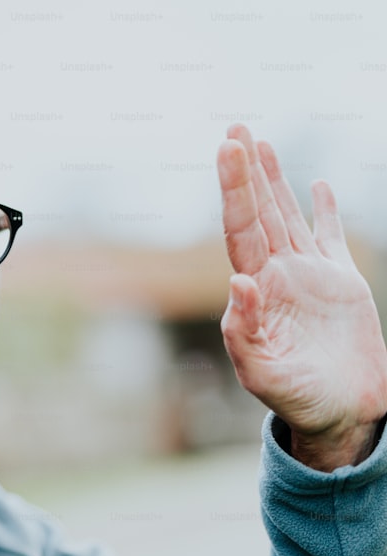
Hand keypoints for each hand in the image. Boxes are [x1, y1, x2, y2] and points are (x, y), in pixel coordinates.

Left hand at [217, 124, 386, 471]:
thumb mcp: (260, 371)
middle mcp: (277, 275)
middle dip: (247, 172)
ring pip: (287, 216)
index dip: (234, 190)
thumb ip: (244, 331)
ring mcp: (307, 277)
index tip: (227, 151)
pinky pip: (329, 237)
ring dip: (274, 181)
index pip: (240, 229)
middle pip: (258, 212)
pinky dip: (323, 210)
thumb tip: (238, 283)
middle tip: (235, 130)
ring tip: (261, 144)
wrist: (339, 414)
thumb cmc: (295, 399)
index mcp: (256, 291)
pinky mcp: (340, 284)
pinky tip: (317, 185)